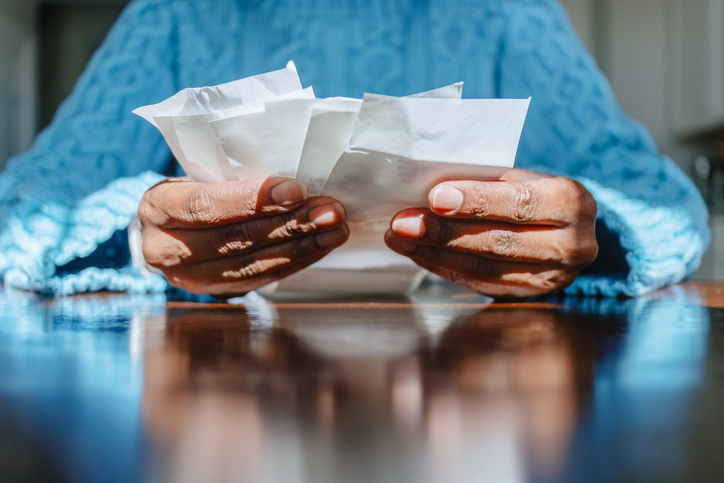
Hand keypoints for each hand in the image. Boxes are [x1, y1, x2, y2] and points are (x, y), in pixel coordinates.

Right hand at [138, 177, 347, 296]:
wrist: (169, 228)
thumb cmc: (192, 188)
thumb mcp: (196, 173)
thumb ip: (231, 175)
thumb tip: (295, 176)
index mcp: (158, 208)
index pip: (205, 205)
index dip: (252, 199)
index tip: (296, 190)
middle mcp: (166, 249)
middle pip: (235, 238)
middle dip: (290, 224)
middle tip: (329, 211)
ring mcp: (189, 278)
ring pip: (251, 264)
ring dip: (301, 246)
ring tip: (335, 229)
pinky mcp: (214, 292)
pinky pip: (260, 278)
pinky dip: (295, 261)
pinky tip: (321, 247)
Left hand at [384, 169, 597, 297]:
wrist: (566, 229)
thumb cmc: (535, 193)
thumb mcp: (521, 177)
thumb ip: (485, 184)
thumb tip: (429, 194)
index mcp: (572, 203)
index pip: (521, 204)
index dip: (476, 202)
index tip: (434, 197)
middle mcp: (571, 245)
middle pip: (499, 241)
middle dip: (444, 231)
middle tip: (404, 222)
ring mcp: (553, 277)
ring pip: (486, 268)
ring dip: (435, 253)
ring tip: (400, 239)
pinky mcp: (529, 295)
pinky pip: (480, 285)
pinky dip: (444, 269)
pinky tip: (419, 255)